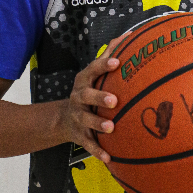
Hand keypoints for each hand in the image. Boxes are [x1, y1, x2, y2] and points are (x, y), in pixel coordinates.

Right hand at [61, 33, 128, 163]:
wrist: (64, 117)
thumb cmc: (88, 89)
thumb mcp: (94, 72)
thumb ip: (110, 54)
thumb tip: (129, 35)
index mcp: (85, 80)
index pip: (93, 69)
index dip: (103, 65)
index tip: (116, 62)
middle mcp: (78, 97)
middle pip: (86, 96)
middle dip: (99, 97)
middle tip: (114, 100)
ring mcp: (78, 116)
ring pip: (86, 120)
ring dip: (98, 124)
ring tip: (112, 127)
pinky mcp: (79, 135)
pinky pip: (88, 143)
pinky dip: (98, 151)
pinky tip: (109, 157)